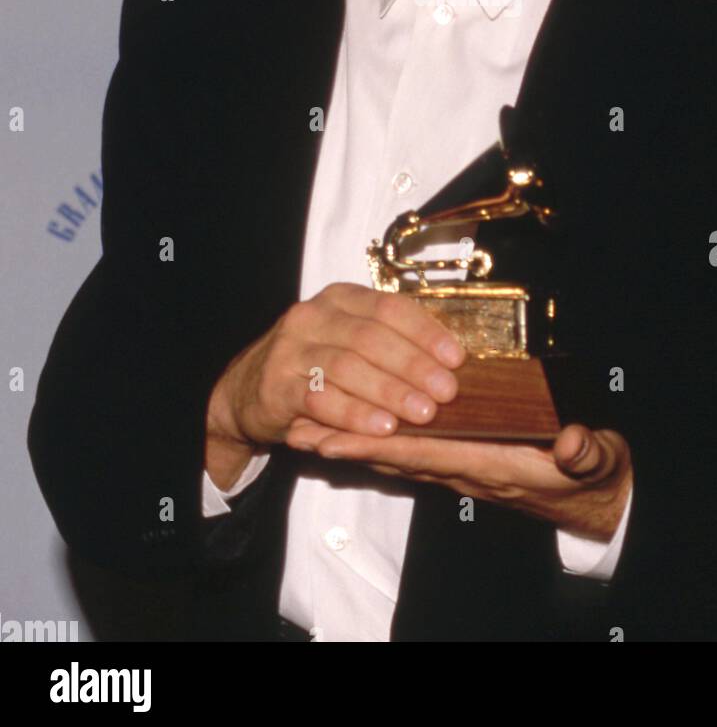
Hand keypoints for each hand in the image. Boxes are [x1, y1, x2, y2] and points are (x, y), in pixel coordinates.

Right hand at [205, 283, 465, 485]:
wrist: (249, 389)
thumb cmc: (316, 365)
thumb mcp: (349, 340)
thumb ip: (390, 342)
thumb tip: (451, 361)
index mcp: (341, 298)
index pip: (390, 306)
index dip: (426, 332)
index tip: (457, 359)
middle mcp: (314, 315)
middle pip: (372, 336)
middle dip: (414, 365)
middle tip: (446, 392)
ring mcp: (291, 348)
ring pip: (348, 366)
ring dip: (390, 391)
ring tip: (421, 413)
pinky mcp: (276, 384)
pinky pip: (320, 398)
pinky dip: (355, 414)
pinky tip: (382, 427)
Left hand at [286, 420, 633, 541]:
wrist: (598, 500)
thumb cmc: (592, 475)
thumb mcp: (596, 461)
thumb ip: (584, 452)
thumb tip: (574, 442)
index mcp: (490, 465)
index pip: (424, 454)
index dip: (378, 445)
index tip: (336, 437)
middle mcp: (466, 469)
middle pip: (394, 457)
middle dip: (346, 444)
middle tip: (298, 429)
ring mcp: (463, 467)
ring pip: (397, 454)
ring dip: (354, 442)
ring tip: (310, 427)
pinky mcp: (466, 460)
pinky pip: (413, 451)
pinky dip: (380, 441)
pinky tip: (358, 430)